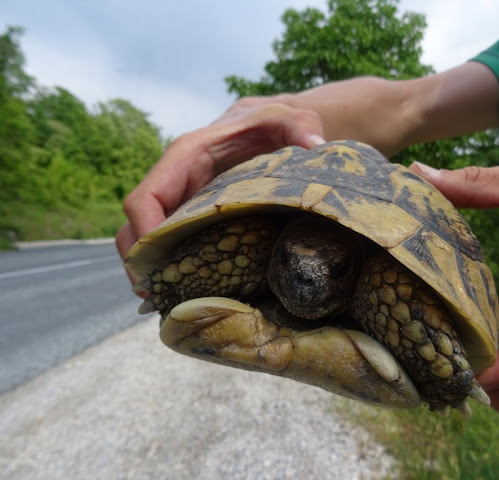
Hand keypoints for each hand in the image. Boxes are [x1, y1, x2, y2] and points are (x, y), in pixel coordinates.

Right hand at [115, 101, 325, 278]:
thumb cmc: (272, 124)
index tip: (160, 265)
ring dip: (151, 271)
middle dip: (141, 263)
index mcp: (186, 157)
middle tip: (158, 297)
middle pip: (135, 227)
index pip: (146, 198)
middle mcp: (175, 181)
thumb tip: (312, 147)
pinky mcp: (189, 216)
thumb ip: (300, 126)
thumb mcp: (288, 119)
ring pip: (145, 240)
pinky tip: (187, 292)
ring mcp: (179, 201)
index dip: (145, 233)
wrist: (266, 127)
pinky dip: (170, 267)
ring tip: (170, 304)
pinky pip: (167, 244)